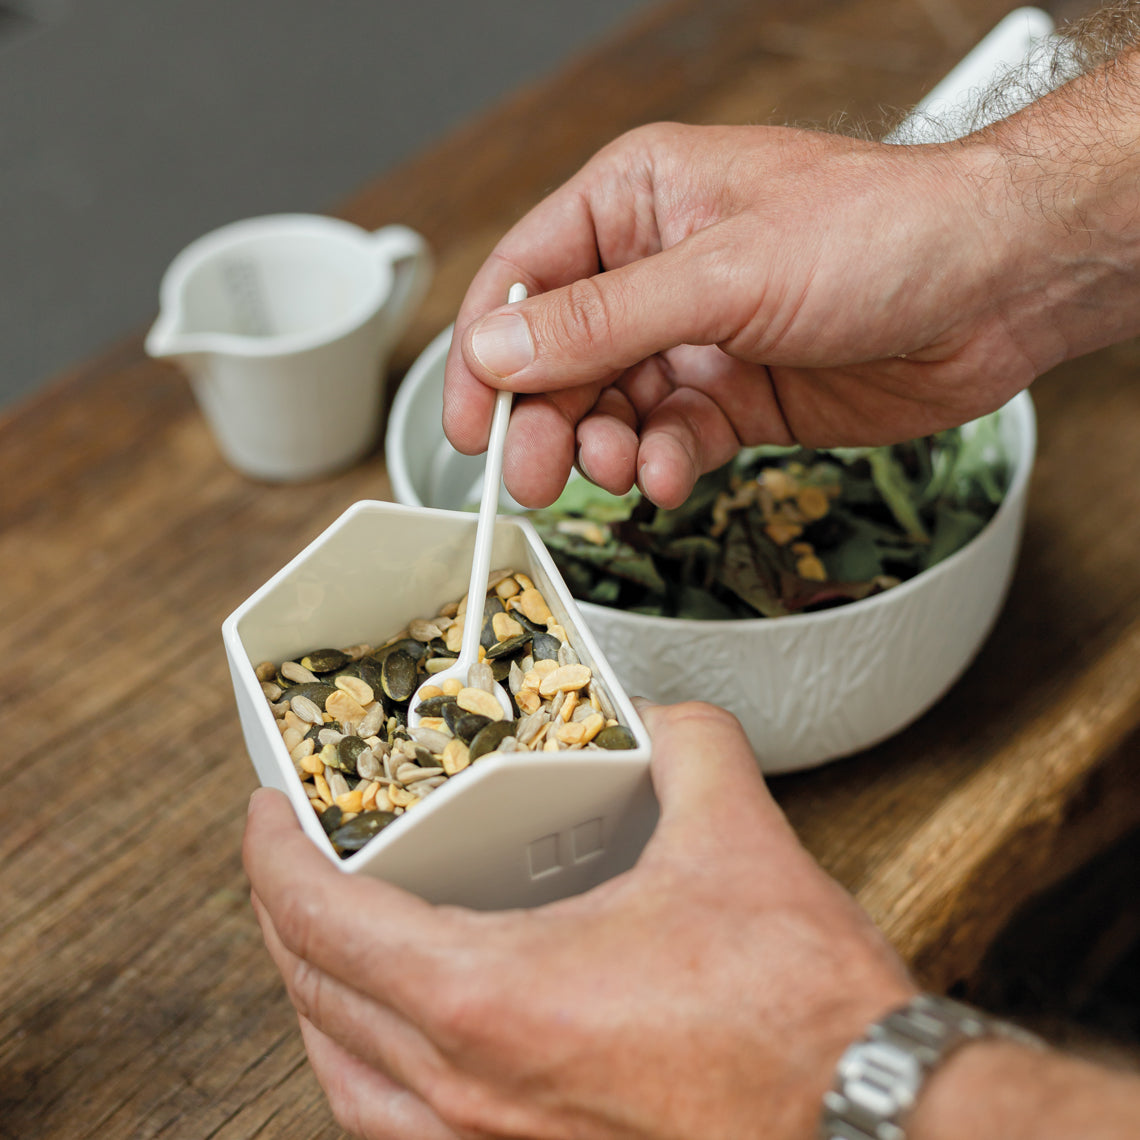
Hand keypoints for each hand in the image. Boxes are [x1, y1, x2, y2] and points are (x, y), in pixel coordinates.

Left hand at [244, 702, 915, 1139]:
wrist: (870, 1133)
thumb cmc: (798, 1017)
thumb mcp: (737, 843)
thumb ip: (688, 746)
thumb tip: (658, 717)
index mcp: (487, 999)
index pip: (321, 918)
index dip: (273, 855)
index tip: (266, 812)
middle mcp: (464, 1095)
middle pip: (314, 996)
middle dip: (284, 915)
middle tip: (294, 858)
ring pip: (342, 1082)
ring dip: (316, 1001)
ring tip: (326, 944)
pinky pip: (396, 1135)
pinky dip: (369, 1076)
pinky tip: (402, 1046)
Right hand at [442, 122, 1047, 509]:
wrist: (995, 289)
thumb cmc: (882, 233)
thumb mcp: (722, 273)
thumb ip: (601, 321)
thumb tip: (498, 351)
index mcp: (637, 202)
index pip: (523, 280)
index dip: (486, 355)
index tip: (471, 427)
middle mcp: (657, 269)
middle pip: (559, 358)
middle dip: (545, 420)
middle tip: (535, 477)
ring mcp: (695, 336)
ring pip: (609, 407)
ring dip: (604, 448)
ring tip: (619, 470)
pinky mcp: (733, 396)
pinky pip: (668, 439)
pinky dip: (660, 464)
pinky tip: (669, 474)